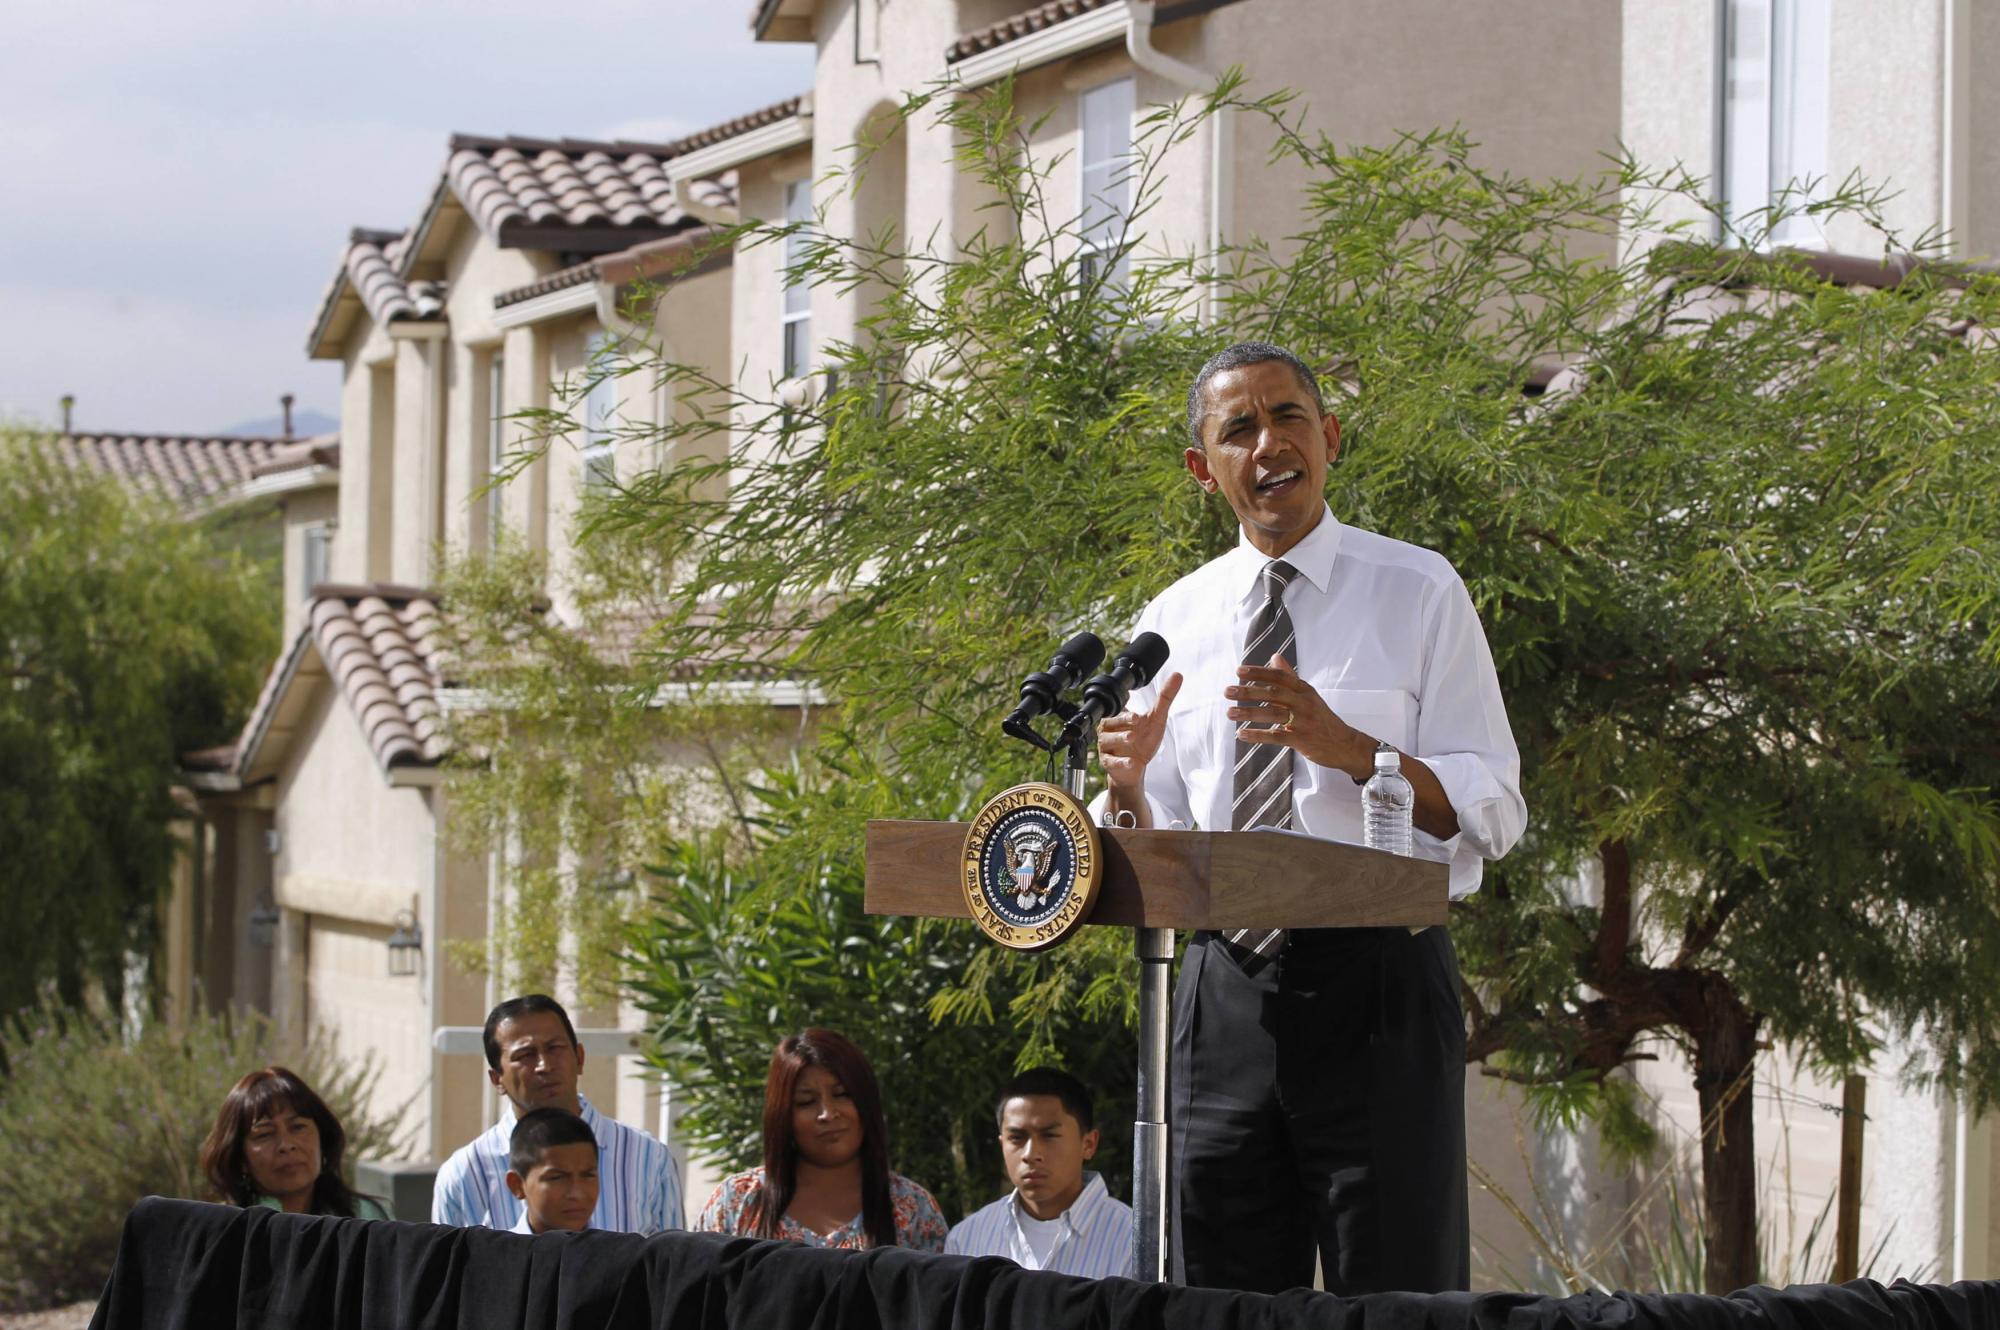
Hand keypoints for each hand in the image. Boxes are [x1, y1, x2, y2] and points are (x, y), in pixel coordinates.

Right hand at [1098, 671, 1182, 794]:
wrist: (1135, 768)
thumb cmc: (1143, 741)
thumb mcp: (1157, 719)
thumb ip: (1165, 697)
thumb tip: (1177, 675)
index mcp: (1119, 718)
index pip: (1119, 711)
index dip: (1126, 713)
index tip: (1137, 715)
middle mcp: (1109, 730)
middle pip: (1110, 723)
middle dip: (1122, 723)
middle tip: (1135, 721)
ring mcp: (1107, 747)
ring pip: (1108, 741)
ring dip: (1119, 739)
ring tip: (1131, 738)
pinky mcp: (1108, 762)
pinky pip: (1111, 761)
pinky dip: (1120, 762)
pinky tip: (1131, 762)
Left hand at [1225, 654, 1374, 779]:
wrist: (1345, 744)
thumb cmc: (1321, 718)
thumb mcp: (1308, 695)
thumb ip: (1290, 677)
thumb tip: (1274, 656)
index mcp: (1304, 690)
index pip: (1280, 676)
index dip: (1259, 672)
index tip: (1238, 671)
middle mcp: (1304, 702)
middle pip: (1273, 693)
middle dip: (1249, 691)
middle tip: (1227, 691)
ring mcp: (1304, 721)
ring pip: (1273, 714)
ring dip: (1249, 713)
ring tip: (1229, 713)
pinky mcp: (1302, 740)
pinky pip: (1277, 736)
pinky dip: (1258, 735)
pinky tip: (1241, 734)